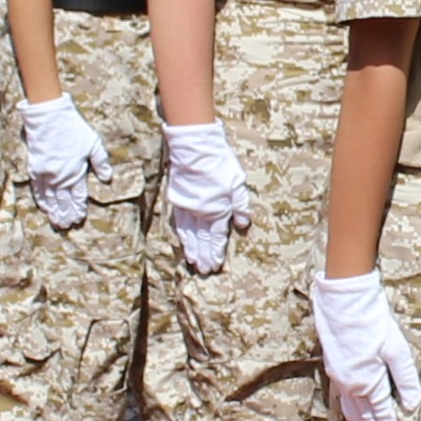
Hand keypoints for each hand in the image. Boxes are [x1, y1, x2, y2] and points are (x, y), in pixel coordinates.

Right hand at [16, 95, 103, 230]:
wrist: (48, 117)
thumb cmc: (73, 128)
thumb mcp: (93, 143)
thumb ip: (101, 162)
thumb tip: (108, 178)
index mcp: (76, 172)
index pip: (78, 197)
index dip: (78, 209)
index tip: (78, 218)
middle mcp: (61, 177)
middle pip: (64, 201)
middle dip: (66, 214)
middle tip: (67, 226)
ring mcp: (46, 174)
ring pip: (50, 198)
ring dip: (54, 211)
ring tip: (57, 222)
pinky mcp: (35, 168)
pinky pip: (38, 189)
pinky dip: (41, 199)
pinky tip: (44, 207)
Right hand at [161, 120, 251, 274]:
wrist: (195, 149)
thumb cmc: (220, 163)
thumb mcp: (237, 183)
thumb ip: (240, 205)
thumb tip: (242, 224)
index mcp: (218, 210)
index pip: (216, 237)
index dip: (216, 252)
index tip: (215, 265)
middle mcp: (201, 212)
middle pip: (202, 239)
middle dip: (204, 256)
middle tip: (204, 271)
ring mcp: (188, 207)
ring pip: (189, 234)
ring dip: (192, 249)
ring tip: (194, 262)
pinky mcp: (179, 200)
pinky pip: (179, 223)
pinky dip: (182, 235)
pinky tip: (183, 243)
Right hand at [313, 272, 420, 420]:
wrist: (343, 301)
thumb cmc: (373, 322)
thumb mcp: (397, 349)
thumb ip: (405, 379)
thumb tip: (412, 405)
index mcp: (366, 382)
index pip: (381, 415)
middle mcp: (350, 385)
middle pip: (364, 418)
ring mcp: (339, 377)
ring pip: (351, 411)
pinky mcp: (335, 368)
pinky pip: (343, 399)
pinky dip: (351, 413)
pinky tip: (354, 415)